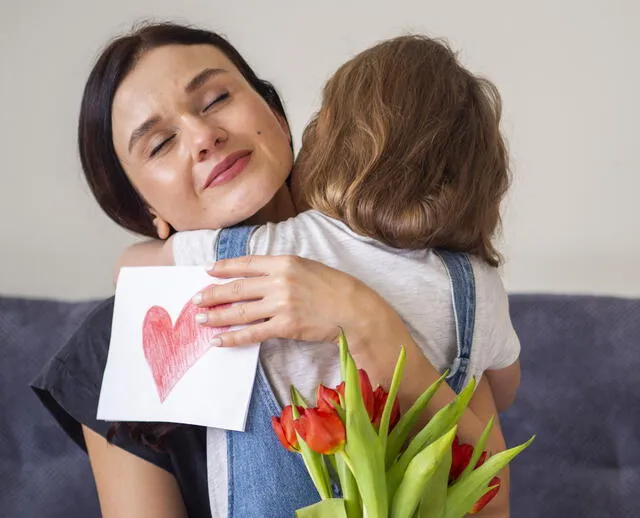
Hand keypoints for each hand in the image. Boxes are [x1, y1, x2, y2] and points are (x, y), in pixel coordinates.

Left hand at [192, 255, 378, 347]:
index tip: (208, 271)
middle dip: (212, 294)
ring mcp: (282, 304)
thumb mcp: (307, 268)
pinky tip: (220, 340)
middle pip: (237, 288)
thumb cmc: (334, 287)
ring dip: (216, 315)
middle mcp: (280, 281)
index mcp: (285, 261)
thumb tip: (256, 278)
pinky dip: (233, 337)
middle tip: (195, 299)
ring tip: (201, 319)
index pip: (247, 263)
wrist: (355, 309)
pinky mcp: (286, 326)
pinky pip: (253, 333)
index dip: (224, 267)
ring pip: (240, 311)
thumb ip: (281, 270)